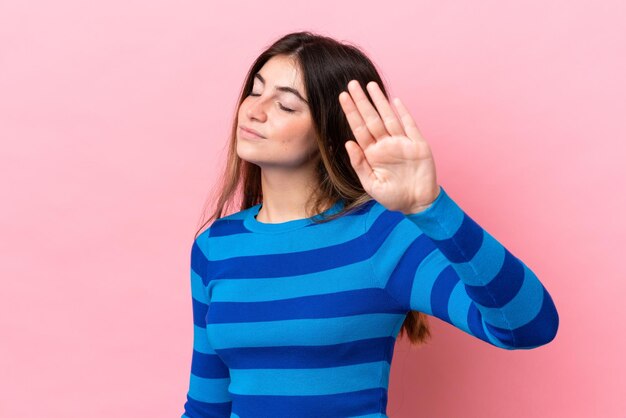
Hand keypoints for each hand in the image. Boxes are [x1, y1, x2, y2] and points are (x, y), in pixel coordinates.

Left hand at [338, 80, 440, 213]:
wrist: (417, 204)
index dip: (351, 112)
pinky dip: (403, 113)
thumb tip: (347, 144)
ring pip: (388, 117)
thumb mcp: (371, 185)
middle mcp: (386, 145)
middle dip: (361, 101)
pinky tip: (395, 101)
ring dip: (380, 101)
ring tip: (370, 85)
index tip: (342, 97)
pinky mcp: (418, 145)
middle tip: (352, 84)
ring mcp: (402, 143)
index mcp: (372, 154)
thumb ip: (359, 164)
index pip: (359, 129)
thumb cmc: (393, 197)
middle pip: (371, 118)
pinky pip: (410, 125)